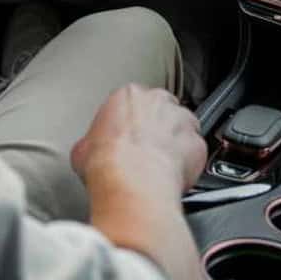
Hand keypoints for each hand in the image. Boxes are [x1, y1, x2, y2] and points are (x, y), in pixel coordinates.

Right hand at [71, 84, 206, 194]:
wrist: (131, 183)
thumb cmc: (107, 164)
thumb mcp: (82, 150)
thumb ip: (93, 141)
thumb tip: (90, 153)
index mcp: (128, 95)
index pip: (134, 101)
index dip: (133, 121)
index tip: (129, 136)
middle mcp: (158, 101)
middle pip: (163, 109)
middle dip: (158, 127)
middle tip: (147, 150)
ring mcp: (181, 120)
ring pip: (184, 127)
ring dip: (176, 143)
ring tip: (162, 166)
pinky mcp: (198, 144)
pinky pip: (196, 152)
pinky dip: (189, 163)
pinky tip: (175, 177)